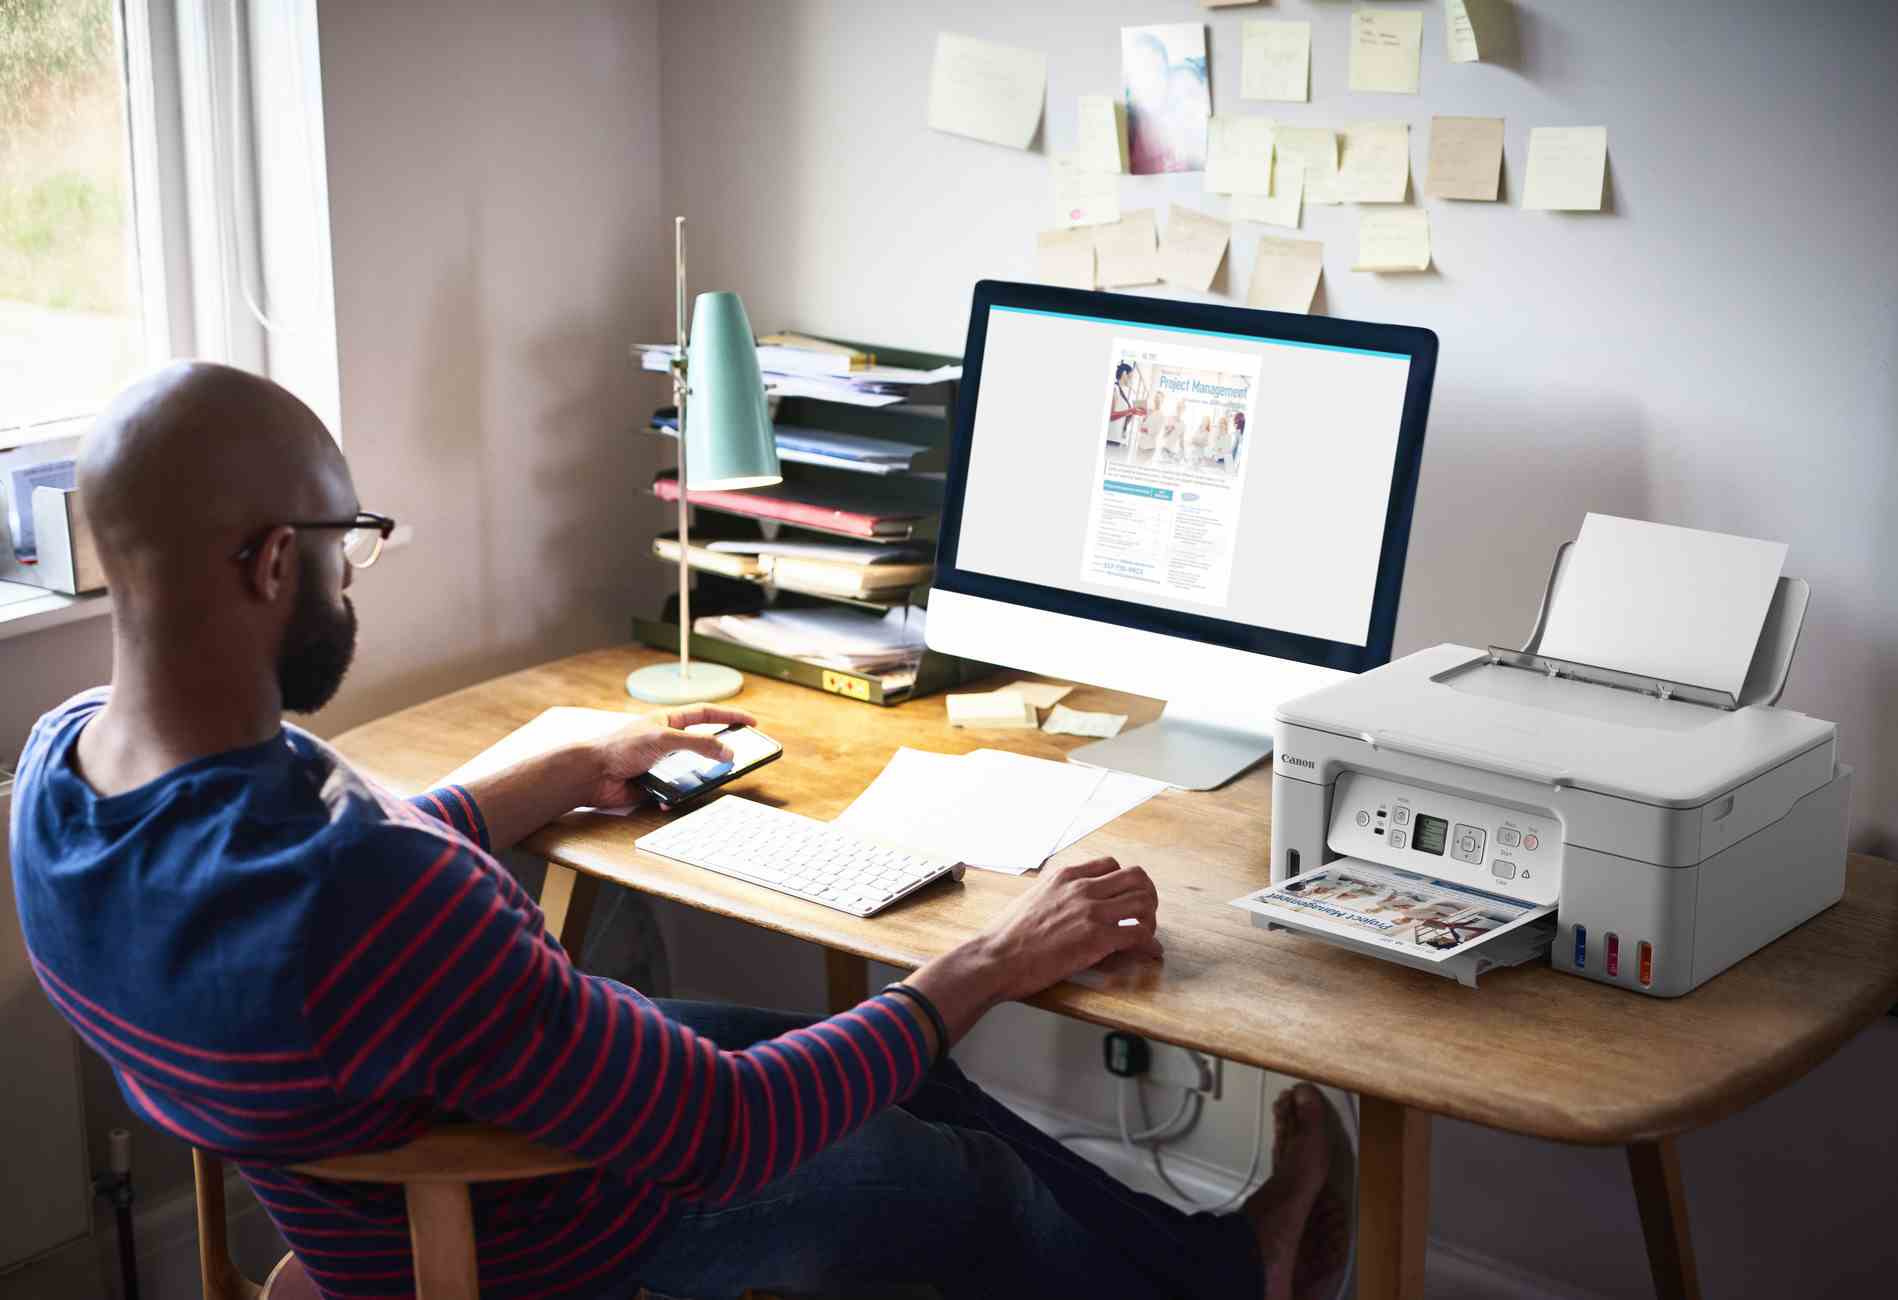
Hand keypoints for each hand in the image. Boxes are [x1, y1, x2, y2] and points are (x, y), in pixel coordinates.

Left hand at [581, 705, 755, 809]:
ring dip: (697, 778)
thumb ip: (699, 744)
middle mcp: (666, 741)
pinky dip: (674, 796)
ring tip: (710, 782)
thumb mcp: (665, 738)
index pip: (706, 715)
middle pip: (702, 745)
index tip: (751, 722)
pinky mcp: (654, 785)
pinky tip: (669, 798)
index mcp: (668, 721)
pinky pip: (674, 792)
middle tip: (741, 757)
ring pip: (691, 771)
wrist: (591, 775)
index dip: (729, 717)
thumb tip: (728, 751)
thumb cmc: (619, 747)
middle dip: (719, 752)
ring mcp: (661, 764)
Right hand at [978, 856, 1161, 1001]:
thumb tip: (1069, 904)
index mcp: (1065, 876)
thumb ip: (1056, 894)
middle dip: (1147, 895)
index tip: (1124, 899)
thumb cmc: (1006, 936)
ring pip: (1144, 901)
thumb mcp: (1033, 898)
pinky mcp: (1096, 939)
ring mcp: (1090, 912)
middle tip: (1144, 914)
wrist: (995, 958)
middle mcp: (1081, 888)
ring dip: (1151, 919)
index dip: (1124, 882)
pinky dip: (1149, 944)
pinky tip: (1148, 953)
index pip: (1111, 865)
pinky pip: (1138, 934)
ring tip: (1146, 934)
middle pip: (1136, 877)